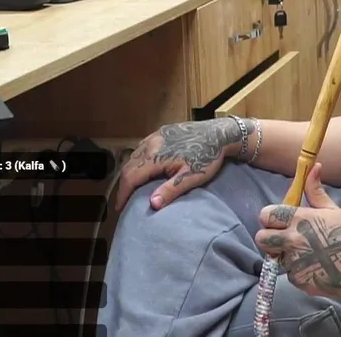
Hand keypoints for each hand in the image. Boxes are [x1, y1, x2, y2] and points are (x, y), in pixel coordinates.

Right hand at [115, 118, 244, 210]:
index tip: (120, 208)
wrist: (220, 133)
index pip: (130, 177)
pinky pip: (142, 147)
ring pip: (134, 155)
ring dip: (130, 172)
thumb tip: (152, 205)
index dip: (123, 193)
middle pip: (129, 166)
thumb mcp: (191, 176)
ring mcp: (155, 136)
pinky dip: (137, 160)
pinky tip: (142, 168)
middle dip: (124, 184)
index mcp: (155, 156)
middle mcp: (151, 143)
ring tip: (131, 187)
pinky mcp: (162, 132)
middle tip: (124, 200)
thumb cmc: (207, 157)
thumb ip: (171, 190)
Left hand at [255, 163, 340, 298]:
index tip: (279, 222)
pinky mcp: (298, 281)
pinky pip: (290, 274)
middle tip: (284, 239)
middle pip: (261, 239)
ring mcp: (294, 262)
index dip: (270, 218)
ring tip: (307, 254)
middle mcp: (292, 240)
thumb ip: (315, 190)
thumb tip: (313, 167)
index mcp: (298, 219)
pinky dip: (299, 272)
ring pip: (277, 258)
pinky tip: (314, 268)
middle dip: (269, 238)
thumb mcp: (332, 209)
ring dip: (287, 256)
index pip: (265, 215)